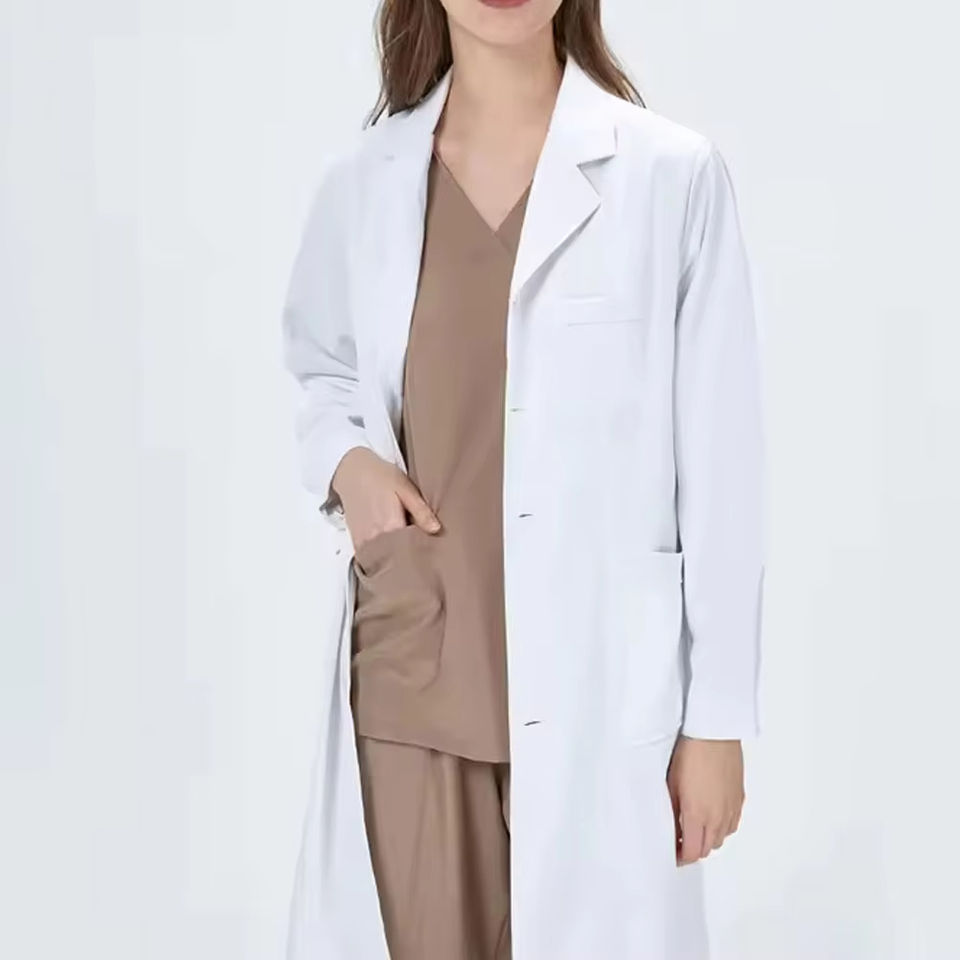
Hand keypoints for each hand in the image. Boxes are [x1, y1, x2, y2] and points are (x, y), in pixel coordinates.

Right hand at [331, 447, 440, 550]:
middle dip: (411, 557)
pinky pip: (372, 558)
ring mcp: (364, 542)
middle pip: (398, 557)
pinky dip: (383, 557)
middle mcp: (375, 537)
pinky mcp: (357, 542)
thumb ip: (421, 511)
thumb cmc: (381, 477)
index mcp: (391, 525)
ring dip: (396, 558)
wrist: (353, 472)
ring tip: (408, 552)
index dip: (424, 550)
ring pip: (385, 559)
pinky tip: (391, 550)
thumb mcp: (406, 489)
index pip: (412, 549)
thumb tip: (436, 529)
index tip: (432, 550)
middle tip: (423, 552)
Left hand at [666, 735, 744, 865]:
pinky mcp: (739, 798)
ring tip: (693, 828)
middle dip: (693, 849)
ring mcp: (731, 808)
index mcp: (699, 815)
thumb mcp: (671, 784)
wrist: (713, 733)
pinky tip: (711, 815)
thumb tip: (672, 829)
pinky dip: (721, 827)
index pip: (693, 852)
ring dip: (707, 839)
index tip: (672, 853)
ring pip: (721, 838)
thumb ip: (672, 811)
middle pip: (708, 848)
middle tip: (679, 841)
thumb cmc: (690, 753)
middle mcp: (718, 817)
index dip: (681, 857)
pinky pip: (732, 824)